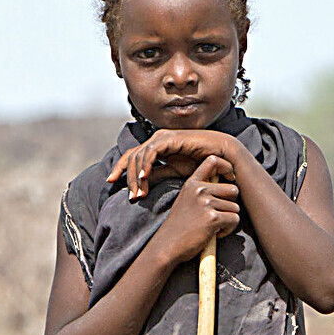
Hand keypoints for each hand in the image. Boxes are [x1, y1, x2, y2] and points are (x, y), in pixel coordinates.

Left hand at [108, 129, 252, 199]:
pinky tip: (145, 178)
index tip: (111, 183)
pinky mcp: (170, 138)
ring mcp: (163, 137)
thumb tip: (140, 183)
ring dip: (136, 175)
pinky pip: (151, 151)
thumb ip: (157, 174)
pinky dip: (146, 165)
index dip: (120, 169)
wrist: (222, 157)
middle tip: (131, 197)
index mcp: (156, 147)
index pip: (131, 156)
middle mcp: (157, 139)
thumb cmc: (201, 164)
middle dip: (128, 178)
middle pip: (131, 157)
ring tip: (138, 193)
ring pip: (139, 155)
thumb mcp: (175, 172)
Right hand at [151, 156, 240, 262]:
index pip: (212, 161)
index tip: (230, 177)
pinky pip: (234, 220)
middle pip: (233, 189)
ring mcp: (206, 203)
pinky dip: (228, 229)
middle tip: (217, 216)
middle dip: (230, 204)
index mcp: (192, 183)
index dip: (227, 167)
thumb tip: (229, 186)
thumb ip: (202, 191)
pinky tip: (213, 233)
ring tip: (212, 226)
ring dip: (228, 220)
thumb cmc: (179, 226)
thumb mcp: (186, 200)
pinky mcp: (213, 218)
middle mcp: (199, 190)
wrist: (167, 246)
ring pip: (235, 207)